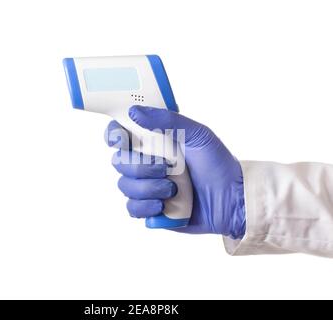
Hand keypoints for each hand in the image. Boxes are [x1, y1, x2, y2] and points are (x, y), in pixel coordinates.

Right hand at [105, 106, 245, 238]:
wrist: (232, 199)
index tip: (120, 140)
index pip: (121, 136)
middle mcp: (146, 164)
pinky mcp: (150, 209)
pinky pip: (132, 208)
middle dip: (139, 167)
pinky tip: (164, 204)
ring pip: (124, 186)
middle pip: (118, 162)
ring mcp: (147, 187)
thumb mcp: (198, 134)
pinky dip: (146, 206)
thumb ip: (167, 120)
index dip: (113, 136)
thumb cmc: (218, 164)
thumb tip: (135, 112)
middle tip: (165, 168)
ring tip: (173, 189)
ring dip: (148, 188)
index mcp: (154, 143)